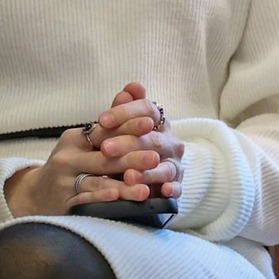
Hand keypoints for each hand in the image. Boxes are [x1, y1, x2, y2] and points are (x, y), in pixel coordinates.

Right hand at [2, 82, 185, 216]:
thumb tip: (135, 87)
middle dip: (131, 157)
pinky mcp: (63, 203)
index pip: (104, 131)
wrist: (37, 195)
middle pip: (103, 158)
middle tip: (155, 157)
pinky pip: (84, 201)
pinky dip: (101, 200)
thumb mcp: (87, 141)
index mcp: (75, 139)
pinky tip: (116, 200)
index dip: (127, 127)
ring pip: (96, 182)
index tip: (150, 123)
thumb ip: (114, 120)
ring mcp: (63, 182)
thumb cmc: (72, 163)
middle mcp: (66, 158)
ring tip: (145, 188)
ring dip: (122, 186)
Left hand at [89, 81, 185, 203]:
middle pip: (153, 139)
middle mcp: (170, 142)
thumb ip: (124, 111)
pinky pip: (176, 187)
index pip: (147, 110)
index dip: (125, 112)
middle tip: (106, 149)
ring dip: (148, 171)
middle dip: (128, 143)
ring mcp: (174, 164)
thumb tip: (131, 87)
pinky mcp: (175, 185)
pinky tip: (162, 191)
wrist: (140, 178)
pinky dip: (171, 188)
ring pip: (164, 166)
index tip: (102, 119)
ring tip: (128, 176)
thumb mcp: (121, 130)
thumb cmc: (127, 149)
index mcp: (158, 123)